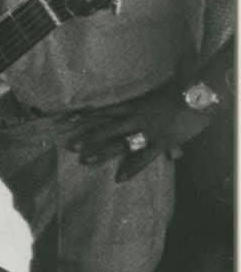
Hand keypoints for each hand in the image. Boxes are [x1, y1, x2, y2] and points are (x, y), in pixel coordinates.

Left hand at [65, 81, 213, 180]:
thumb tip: (134, 106)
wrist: (201, 95)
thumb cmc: (182, 93)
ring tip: (85, 160)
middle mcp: (136, 117)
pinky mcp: (160, 141)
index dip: (88, 116)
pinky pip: (143, 157)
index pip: (106, 111)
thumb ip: (149, 107)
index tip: (70, 120)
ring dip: (101, 151)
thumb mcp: (160, 97)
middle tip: (70, 146)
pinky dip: (131, 168)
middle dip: (88, 137)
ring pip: (119, 142)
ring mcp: (147, 130)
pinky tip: (119, 178)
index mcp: (135, 105)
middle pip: (106, 128)